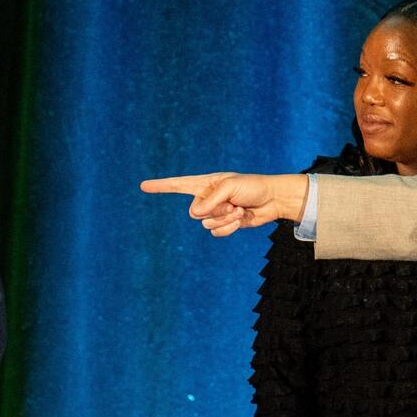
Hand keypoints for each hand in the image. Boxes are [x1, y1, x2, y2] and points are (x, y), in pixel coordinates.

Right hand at [139, 173, 307, 236]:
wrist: (273, 199)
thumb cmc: (253, 186)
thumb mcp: (230, 187)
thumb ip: (210, 200)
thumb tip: (194, 215)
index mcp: (206, 183)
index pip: (178, 184)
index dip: (160, 186)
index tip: (143, 186)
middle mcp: (208, 198)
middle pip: (194, 212)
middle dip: (214, 210)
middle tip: (232, 202)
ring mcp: (216, 212)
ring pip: (206, 224)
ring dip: (225, 219)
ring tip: (239, 209)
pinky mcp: (225, 225)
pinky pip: (217, 233)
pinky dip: (229, 228)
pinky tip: (241, 219)